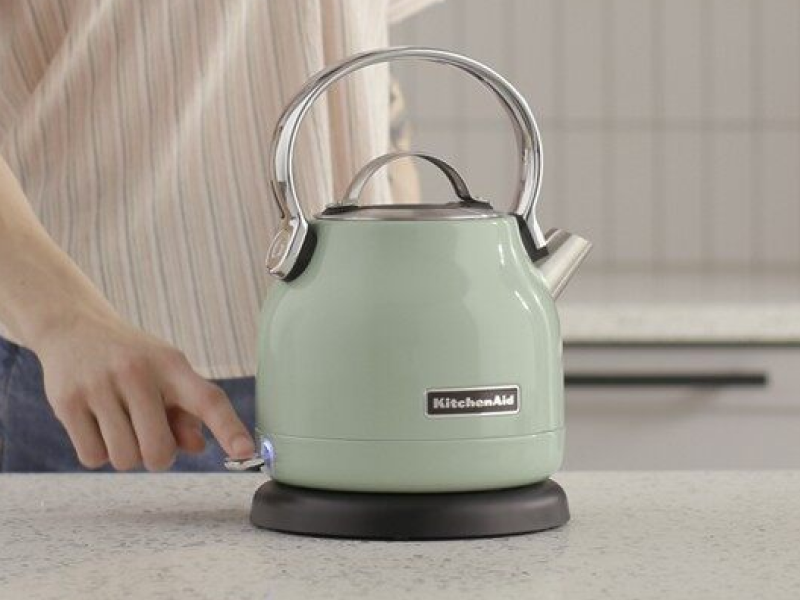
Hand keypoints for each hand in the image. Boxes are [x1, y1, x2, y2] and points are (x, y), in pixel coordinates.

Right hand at [33, 312, 254, 470]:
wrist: (74, 327)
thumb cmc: (132, 359)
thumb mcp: (167, 373)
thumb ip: (187, 412)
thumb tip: (198, 446)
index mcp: (172, 365)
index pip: (208, 399)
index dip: (229, 429)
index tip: (247, 452)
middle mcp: (137, 372)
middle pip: (159, 450)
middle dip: (158, 457)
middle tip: (150, 437)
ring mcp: (100, 386)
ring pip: (124, 459)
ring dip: (126, 454)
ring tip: (120, 425)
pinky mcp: (67, 402)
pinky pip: (93, 458)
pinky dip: (98, 453)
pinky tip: (97, 425)